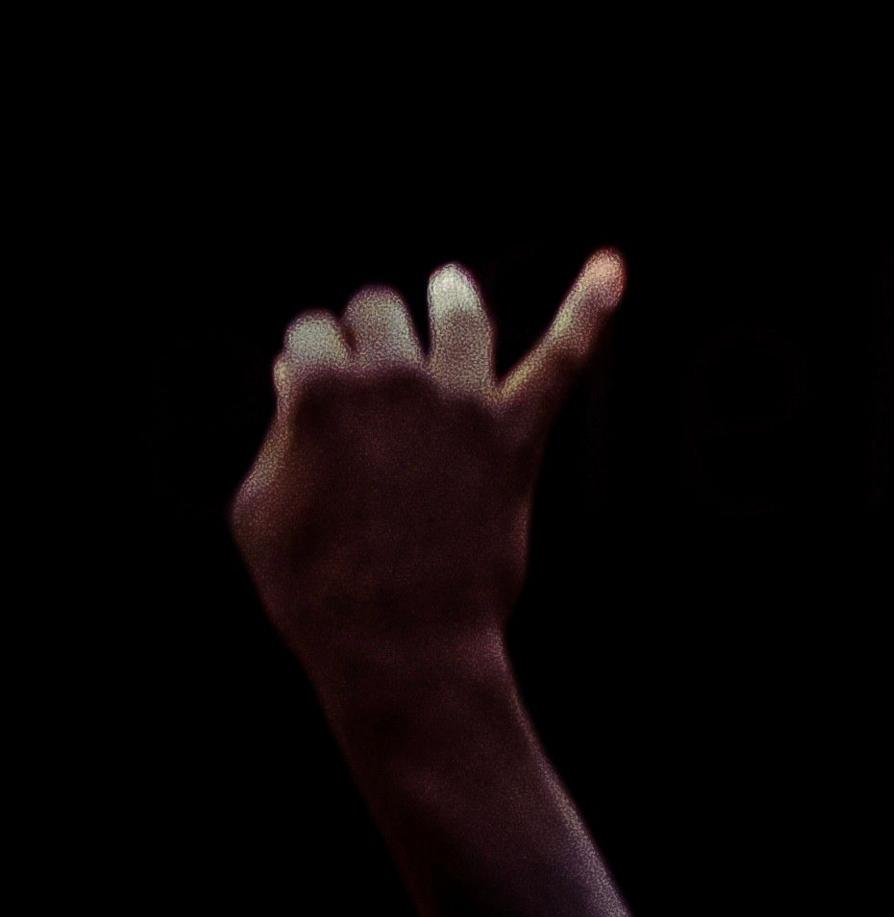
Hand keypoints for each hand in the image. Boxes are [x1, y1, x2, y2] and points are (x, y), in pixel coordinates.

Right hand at [233, 255, 624, 711]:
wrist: (400, 648)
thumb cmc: (313, 588)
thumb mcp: (258, 509)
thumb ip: (278, 433)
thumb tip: (297, 374)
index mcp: (321, 393)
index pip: (310, 333)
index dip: (306, 359)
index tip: (306, 385)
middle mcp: (395, 381)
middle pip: (379, 310)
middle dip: (365, 331)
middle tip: (363, 364)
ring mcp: (463, 403)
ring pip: (459, 315)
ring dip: (449, 298)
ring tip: (447, 289)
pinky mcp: (516, 434)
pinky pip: (562, 358)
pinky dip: (587, 309)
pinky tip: (611, 269)